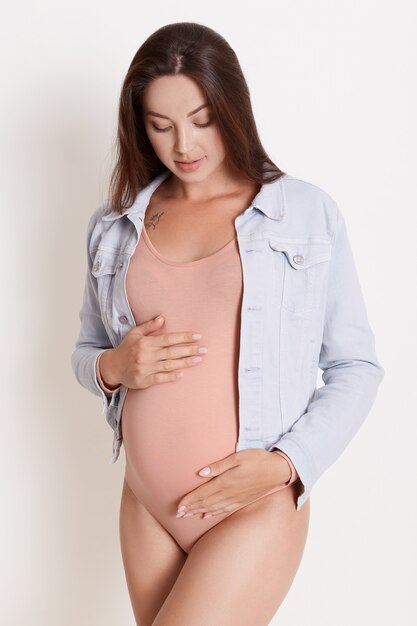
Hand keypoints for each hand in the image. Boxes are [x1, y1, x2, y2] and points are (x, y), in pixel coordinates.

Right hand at [98, 315, 207, 389]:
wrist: (112, 367)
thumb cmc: (126, 348)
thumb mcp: (135, 334)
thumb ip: (149, 326)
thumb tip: (162, 318)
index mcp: (146, 342)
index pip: (168, 338)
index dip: (183, 337)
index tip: (197, 336)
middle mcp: (146, 355)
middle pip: (172, 352)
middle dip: (189, 350)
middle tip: (204, 349)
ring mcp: (145, 368)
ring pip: (169, 365)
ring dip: (185, 362)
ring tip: (199, 359)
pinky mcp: (144, 380)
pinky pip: (160, 379)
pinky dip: (171, 377)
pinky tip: (182, 375)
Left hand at [176, 449, 291, 518]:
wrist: (279, 471)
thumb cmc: (258, 460)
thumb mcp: (238, 457)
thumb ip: (218, 466)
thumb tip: (200, 473)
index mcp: (226, 482)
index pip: (203, 494)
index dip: (189, 501)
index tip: (177, 507)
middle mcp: (230, 493)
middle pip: (206, 503)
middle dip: (190, 509)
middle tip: (177, 515)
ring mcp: (236, 499)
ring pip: (213, 508)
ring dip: (199, 512)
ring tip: (187, 516)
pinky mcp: (242, 501)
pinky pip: (224, 510)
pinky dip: (213, 513)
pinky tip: (206, 515)